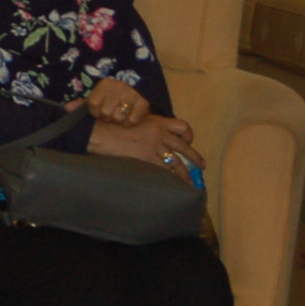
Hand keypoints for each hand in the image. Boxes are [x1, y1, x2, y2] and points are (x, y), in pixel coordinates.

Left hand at [83, 77, 149, 126]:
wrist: (141, 93)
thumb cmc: (115, 98)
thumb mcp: (99, 98)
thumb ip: (83, 104)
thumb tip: (66, 108)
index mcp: (105, 84)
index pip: (92, 103)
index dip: (95, 112)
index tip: (99, 112)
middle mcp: (118, 86)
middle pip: (105, 112)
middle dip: (107, 117)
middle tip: (111, 115)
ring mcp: (132, 93)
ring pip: (118, 117)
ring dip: (118, 120)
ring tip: (120, 116)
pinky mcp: (143, 102)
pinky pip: (132, 120)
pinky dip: (129, 122)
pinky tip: (129, 118)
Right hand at [87, 114, 204, 185]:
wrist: (103, 133)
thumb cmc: (114, 126)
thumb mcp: (135, 120)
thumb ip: (148, 127)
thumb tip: (155, 135)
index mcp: (157, 121)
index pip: (182, 126)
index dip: (188, 135)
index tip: (188, 141)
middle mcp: (160, 133)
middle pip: (184, 146)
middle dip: (195, 157)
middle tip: (201, 164)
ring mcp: (155, 147)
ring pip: (178, 161)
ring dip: (186, 173)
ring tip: (190, 183)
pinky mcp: (148, 158)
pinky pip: (166, 169)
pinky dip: (172, 178)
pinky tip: (175, 184)